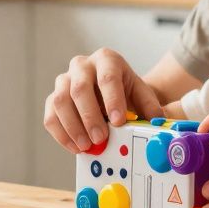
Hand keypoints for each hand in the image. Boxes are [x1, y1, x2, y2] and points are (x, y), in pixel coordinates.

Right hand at [43, 48, 161, 153]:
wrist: (111, 92)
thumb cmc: (126, 92)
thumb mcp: (142, 94)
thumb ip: (150, 107)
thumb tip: (157, 122)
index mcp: (107, 60)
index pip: (107, 77)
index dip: (112, 99)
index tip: (119, 121)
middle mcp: (82, 66)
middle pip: (80, 88)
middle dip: (90, 116)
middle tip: (100, 138)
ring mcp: (64, 81)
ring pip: (60, 100)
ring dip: (73, 126)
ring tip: (87, 146)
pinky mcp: (53, 98)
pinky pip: (51, 115)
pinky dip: (61, 134)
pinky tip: (75, 147)